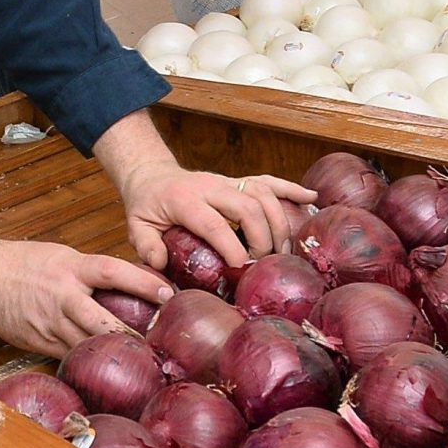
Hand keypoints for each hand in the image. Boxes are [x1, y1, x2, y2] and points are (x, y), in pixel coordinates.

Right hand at [0, 239, 174, 356]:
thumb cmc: (27, 263)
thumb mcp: (64, 257)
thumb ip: (91, 273)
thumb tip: (129, 286)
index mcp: (72, 268)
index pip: (113, 272)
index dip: (142, 283)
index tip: (169, 293)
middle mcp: (63, 296)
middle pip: (103, 321)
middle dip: (131, 336)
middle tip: (160, 346)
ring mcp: (51, 323)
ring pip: (87, 346)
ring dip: (112, 354)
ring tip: (140, 365)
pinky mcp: (40, 343)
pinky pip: (69, 356)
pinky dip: (87, 361)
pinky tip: (104, 369)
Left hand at [114, 160, 315, 277]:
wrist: (152, 176)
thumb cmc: (146, 206)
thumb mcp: (136, 226)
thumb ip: (146, 246)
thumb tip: (160, 267)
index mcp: (184, 200)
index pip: (213, 223)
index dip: (232, 248)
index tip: (242, 271)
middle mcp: (210, 186)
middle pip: (247, 206)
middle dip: (263, 238)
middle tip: (265, 265)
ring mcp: (227, 181)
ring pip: (262, 193)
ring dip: (279, 222)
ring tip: (285, 251)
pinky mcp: (239, 181)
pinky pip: (269, 181)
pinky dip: (291, 189)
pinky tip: (311, 199)